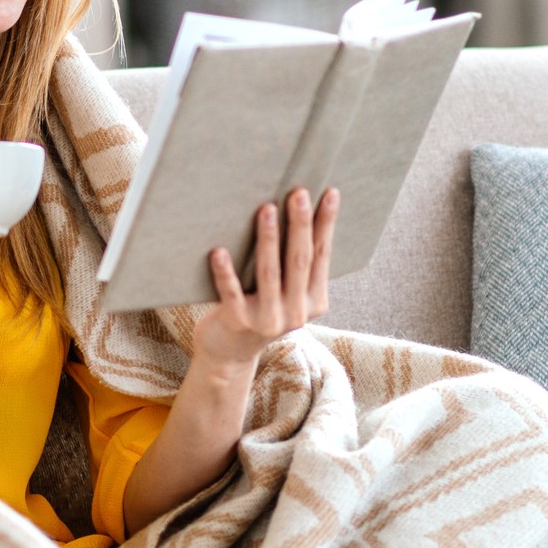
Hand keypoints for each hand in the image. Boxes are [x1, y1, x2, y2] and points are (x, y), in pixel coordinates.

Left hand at [191, 187, 339, 370]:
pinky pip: (232, 293)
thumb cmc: (258, 310)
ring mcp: (268, 319)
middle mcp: (296, 312)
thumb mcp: (286, 294)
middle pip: (299, 261)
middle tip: (298, 193)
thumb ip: (294, 266)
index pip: (322, 255)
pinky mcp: (238, 322)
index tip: (330, 193)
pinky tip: (218, 251)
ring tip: (266, 209)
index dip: (326, 224)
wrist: (229, 355)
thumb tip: (297, 212)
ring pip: (269, 274)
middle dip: (300, 225)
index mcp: (314, 301)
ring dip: (268, 240)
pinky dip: (226, 272)